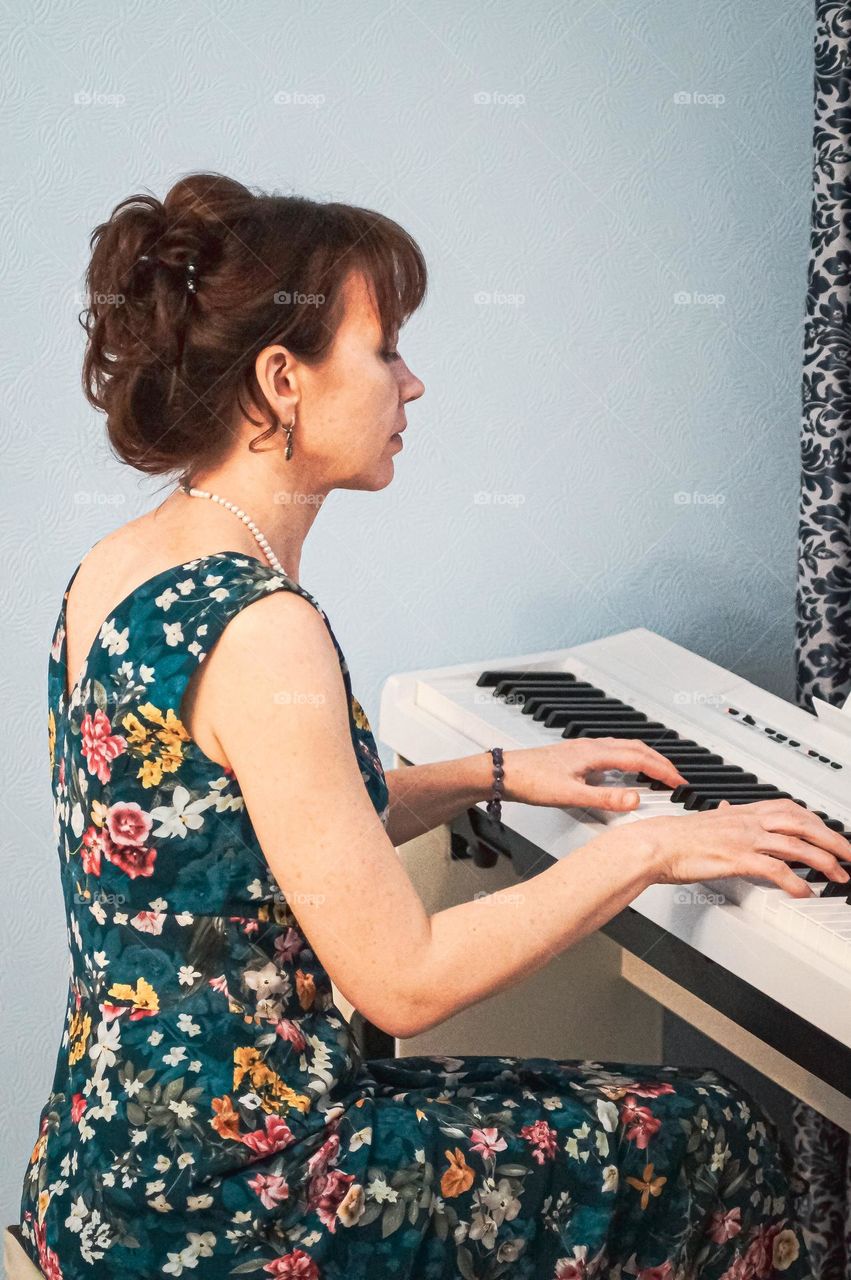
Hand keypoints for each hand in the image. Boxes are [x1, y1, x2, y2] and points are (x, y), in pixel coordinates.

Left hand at [501, 737, 687, 812]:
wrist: (504, 773)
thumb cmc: (530, 780)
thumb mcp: (570, 795)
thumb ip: (604, 799)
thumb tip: (634, 800)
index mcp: (595, 753)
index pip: (640, 759)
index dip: (663, 770)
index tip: (680, 782)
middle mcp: (592, 746)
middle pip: (636, 748)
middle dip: (660, 762)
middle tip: (676, 778)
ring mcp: (584, 749)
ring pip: (625, 747)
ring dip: (646, 757)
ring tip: (658, 772)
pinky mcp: (577, 755)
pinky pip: (613, 751)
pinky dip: (629, 758)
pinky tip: (624, 770)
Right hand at [641, 797, 850, 895]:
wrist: (656, 844)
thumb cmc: (676, 837)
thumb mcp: (706, 821)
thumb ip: (724, 816)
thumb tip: (728, 810)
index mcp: (742, 812)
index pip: (790, 808)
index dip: (815, 819)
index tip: (829, 832)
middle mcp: (748, 822)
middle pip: (802, 824)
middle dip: (831, 840)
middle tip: (848, 854)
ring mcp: (744, 840)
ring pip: (796, 846)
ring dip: (823, 862)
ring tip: (838, 876)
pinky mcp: (737, 859)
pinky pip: (775, 870)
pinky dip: (795, 882)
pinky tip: (804, 892)